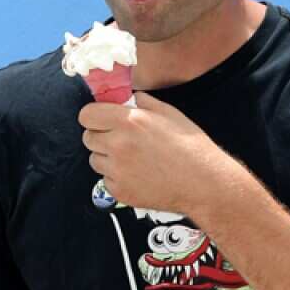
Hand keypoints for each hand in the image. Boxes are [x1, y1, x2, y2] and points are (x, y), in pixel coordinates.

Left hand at [78, 91, 229, 214]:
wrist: (203, 183)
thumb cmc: (191, 148)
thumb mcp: (170, 114)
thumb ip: (145, 103)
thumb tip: (131, 98)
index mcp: (129, 121)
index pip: (86, 115)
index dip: (94, 116)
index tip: (101, 120)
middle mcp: (118, 145)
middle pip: (88, 137)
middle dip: (101, 136)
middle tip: (120, 140)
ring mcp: (117, 170)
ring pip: (94, 160)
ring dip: (107, 158)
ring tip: (132, 159)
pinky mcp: (119, 191)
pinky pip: (105, 180)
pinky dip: (117, 178)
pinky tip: (138, 175)